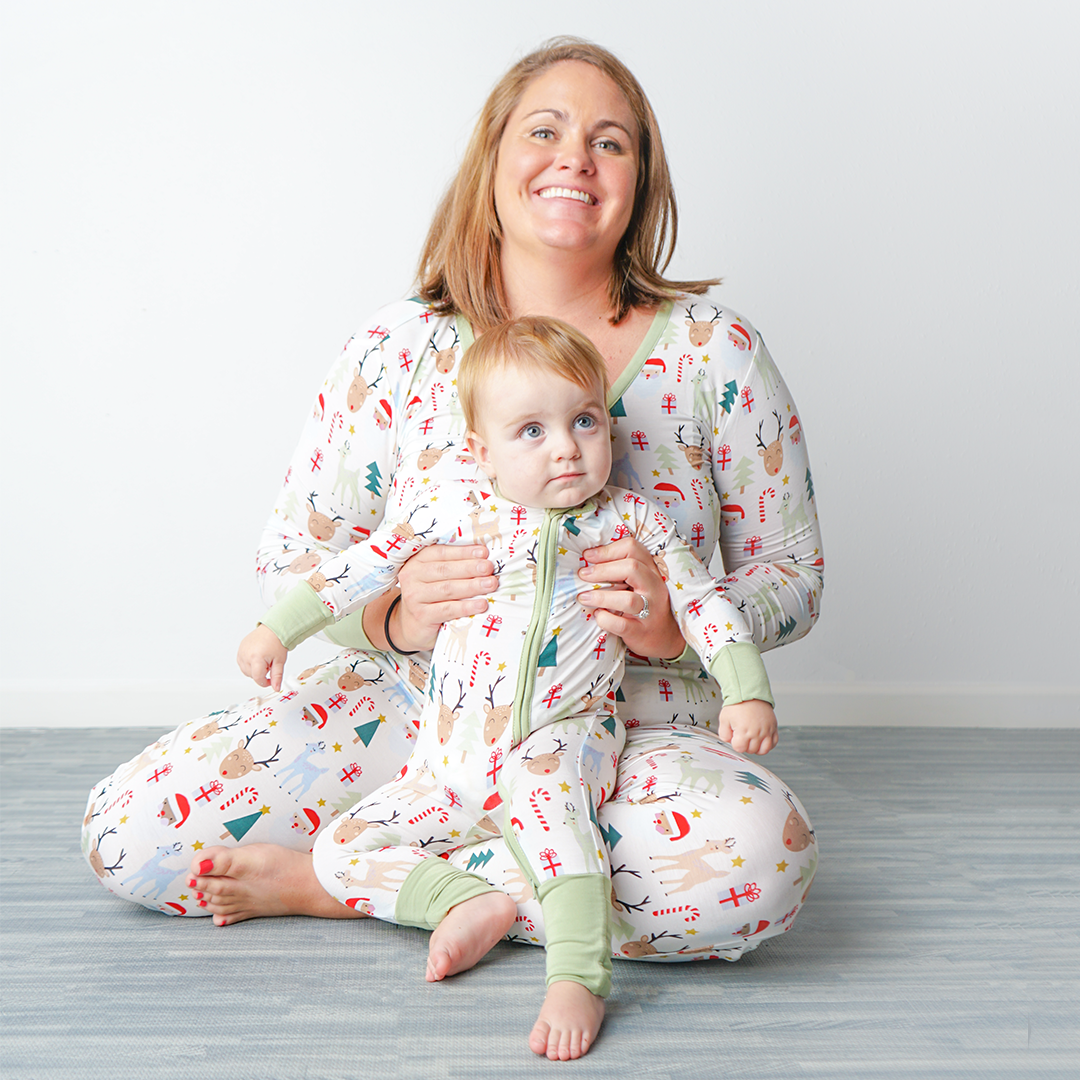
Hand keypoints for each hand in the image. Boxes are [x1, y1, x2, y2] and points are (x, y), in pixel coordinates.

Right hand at [236, 624, 287, 691]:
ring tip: (263, 660)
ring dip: (254, 670)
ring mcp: (242, 651)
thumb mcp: (280, 661)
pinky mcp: (240, 649)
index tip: (271, 680)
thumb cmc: (277, 641)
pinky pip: (242, 663)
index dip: (265, 682)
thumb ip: (277, 676)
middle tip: (270, 665)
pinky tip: (257, 658)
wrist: (273, 628)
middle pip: (251, 675)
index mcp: (256, 658)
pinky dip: (249, 664)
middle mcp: (246, 654)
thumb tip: (276, 688)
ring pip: (245, 671)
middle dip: (261, 674)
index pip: (257, 678)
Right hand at [373, 544, 496, 652]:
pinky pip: (448, 610)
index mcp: (417, 561)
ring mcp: (415, 597)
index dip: (463, 552)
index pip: (441, 553)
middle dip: (470, 567)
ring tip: (490, 584)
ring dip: (472, 586)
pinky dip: (466, 606)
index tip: (483, 552)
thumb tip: (483, 557)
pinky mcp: (422, 616)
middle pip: (445, 570)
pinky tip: (482, 604)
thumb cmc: (430, 595)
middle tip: (489, 567)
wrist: (411, 625)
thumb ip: (452, 564)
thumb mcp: (434, 577)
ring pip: (448, 589)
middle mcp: (412, 577)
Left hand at [576, 537, 684, 659]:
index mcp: (651, 571)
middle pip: (632, 568)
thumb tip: (588, 561)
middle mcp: (654, 588)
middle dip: (602, 570)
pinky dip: (605, 619)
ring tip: (584, 597)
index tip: (588, 556)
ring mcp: (650, 611)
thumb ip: (621, 570)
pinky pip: (622, 624)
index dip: (608, 550)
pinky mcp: (641, 631)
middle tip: (583, 575)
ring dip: (601, 596)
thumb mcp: (639, 583)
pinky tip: (598, 615)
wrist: (664, 638)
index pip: (633, 549)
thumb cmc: (645, 606)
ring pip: (627, 600)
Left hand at [718, 699, 777, 754]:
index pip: (740, 748)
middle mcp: (757, 732)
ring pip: (764, 750)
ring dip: (757, 748)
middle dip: (745, 745)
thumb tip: (728, 741)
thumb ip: (724, 734)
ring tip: (752, 740)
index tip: (735, 737)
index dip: (735, 743)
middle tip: (742, 736)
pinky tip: (762, 740)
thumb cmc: (738, 704)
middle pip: (751, 750)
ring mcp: (766, 730)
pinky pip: (774, 743)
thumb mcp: (724, 718)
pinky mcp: (773, 727)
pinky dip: (768, 744)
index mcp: (744, 731)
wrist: (750, 693)